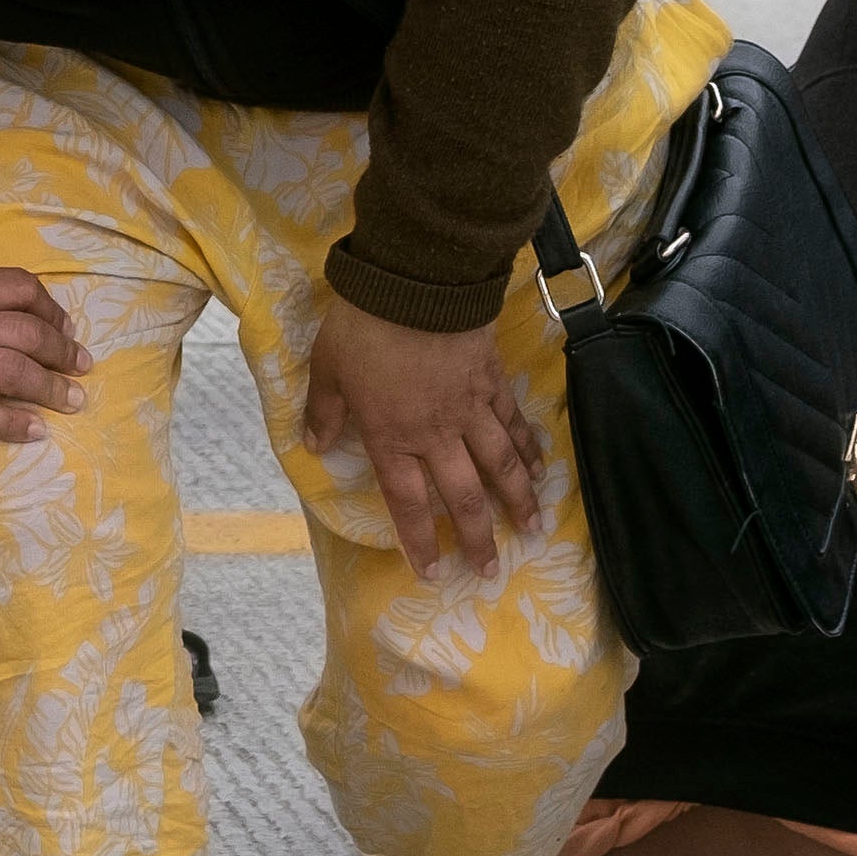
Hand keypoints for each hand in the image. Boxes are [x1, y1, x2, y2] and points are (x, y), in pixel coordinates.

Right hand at [0, 231, 88, 458]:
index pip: (16, 288)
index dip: (49, 306)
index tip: (64, 326)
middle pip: (24, 332)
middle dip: (62, 350)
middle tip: (80, 366)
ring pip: (10, 372)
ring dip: (50, 388)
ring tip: (72, 401)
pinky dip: (13, 423)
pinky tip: (34, 431)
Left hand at [303, 298, 544, 580]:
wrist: (418, 282)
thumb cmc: (365, 326)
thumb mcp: (328, 368)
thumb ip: (324, 411)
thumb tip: (315, 444)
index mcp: (392, 437)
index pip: (408, 503)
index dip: (421, 541)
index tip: (434, 573)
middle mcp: (436, 434)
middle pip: (464, 496)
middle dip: (478, 537)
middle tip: (491, 569)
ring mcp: (471, 409)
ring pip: (501, 466)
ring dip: (518, 501)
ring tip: (533, 529)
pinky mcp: (493, 382)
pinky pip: (514, 423)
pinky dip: (529, 449)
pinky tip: (541, 467)